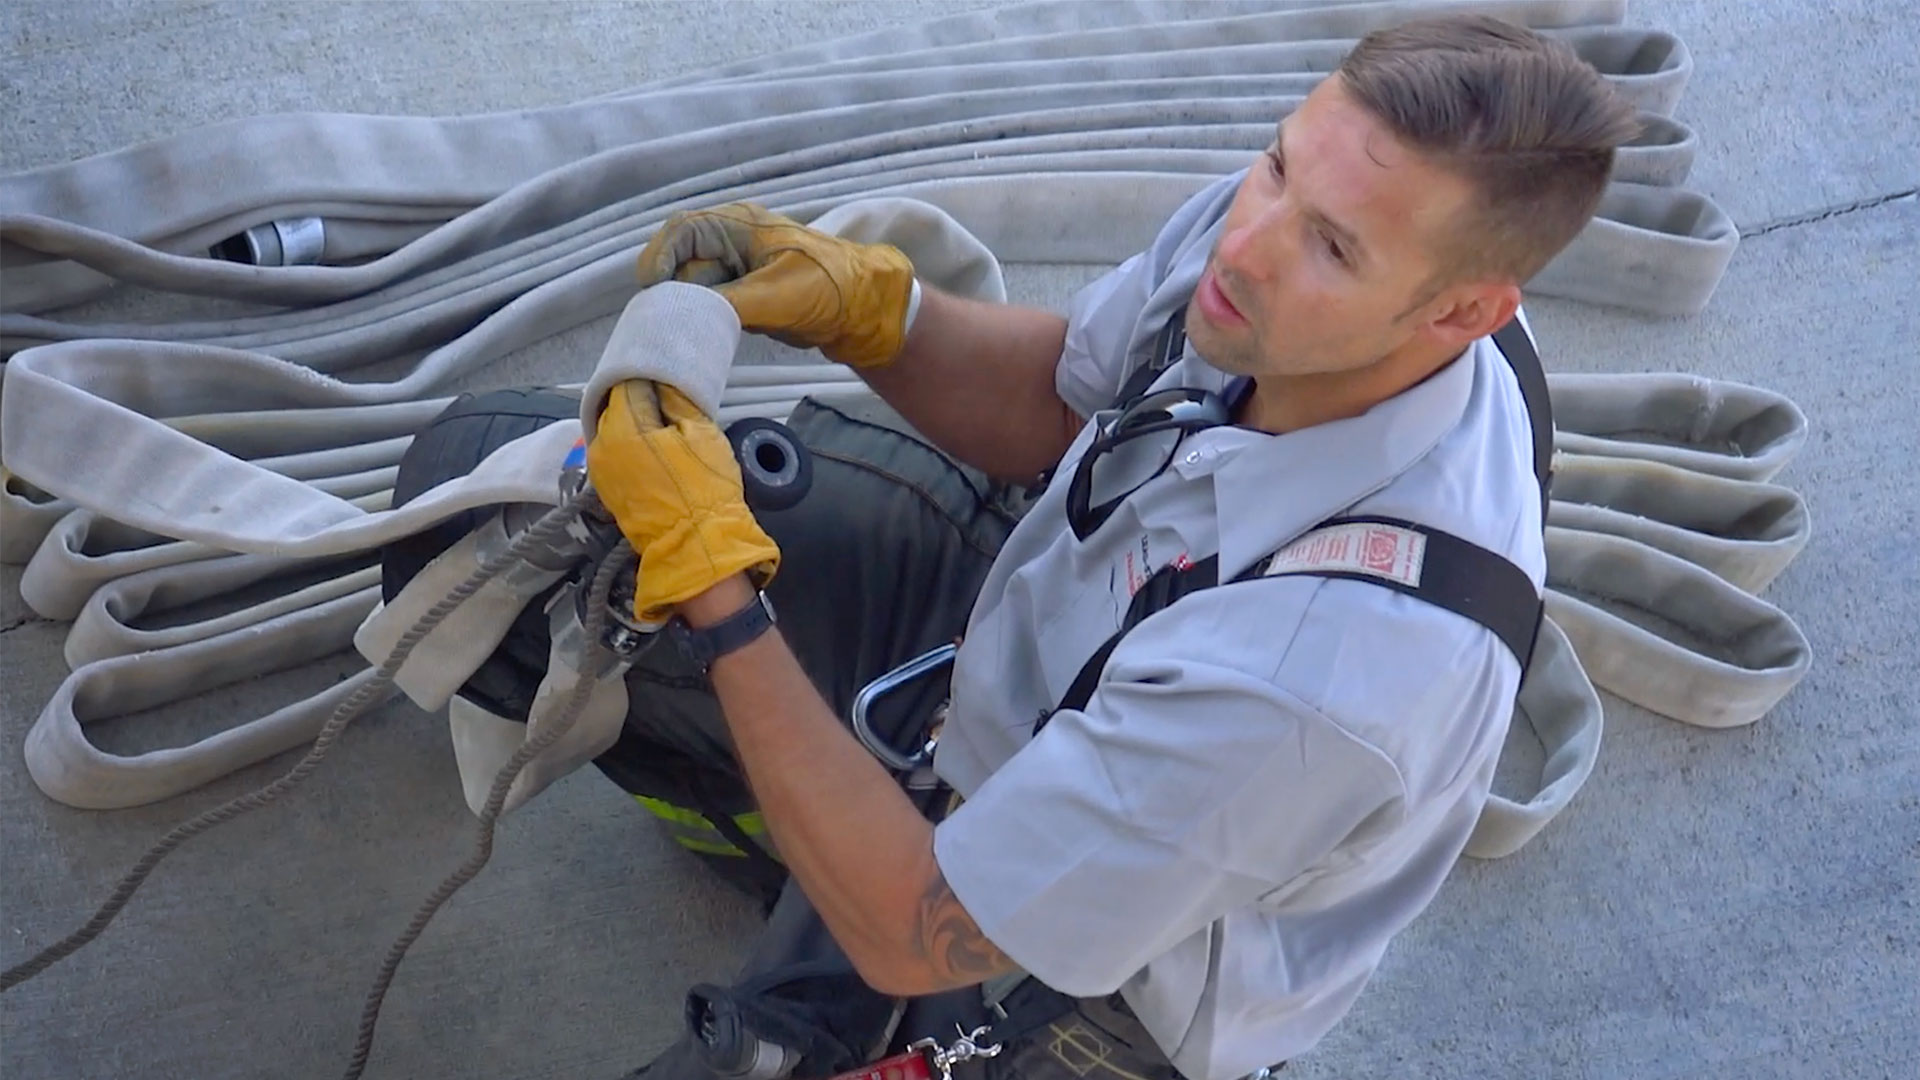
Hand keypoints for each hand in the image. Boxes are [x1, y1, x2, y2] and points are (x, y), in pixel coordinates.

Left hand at [585, 379, 779, 622]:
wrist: (697, 544)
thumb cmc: (705, 487)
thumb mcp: (701, 433)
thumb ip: (676, 402)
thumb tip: (662, 386)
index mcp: (623, 427)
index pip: (627, 387)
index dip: (648, 382)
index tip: (666, 384)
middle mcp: (602, 445)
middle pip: (615, 408)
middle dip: (638, 403)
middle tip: (667, 406)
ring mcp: (600, 470)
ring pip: (613, 432)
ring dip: (633, 427)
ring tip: (662, 429)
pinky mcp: (606, 489)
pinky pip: (614, 455)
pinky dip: (628, 448)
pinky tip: (652, 453)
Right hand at [635, 203, 915, 368]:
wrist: (863, 311)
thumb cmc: (827, 288)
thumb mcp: (775, 295)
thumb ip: (725, 303)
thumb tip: (680, 314)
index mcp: (738, 225)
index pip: (681, 231)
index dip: (660, 257)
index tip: (652, 289)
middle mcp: (730, 242)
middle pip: (681, 262)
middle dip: (675, 291)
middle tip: (675, 320)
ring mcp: (734, 270)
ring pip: (691, 288)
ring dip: (689, 310)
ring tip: (694, 332)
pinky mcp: (740, 297)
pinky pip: (708, 306)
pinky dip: (704, 321)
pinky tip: (707, 337)